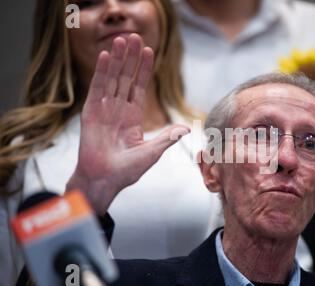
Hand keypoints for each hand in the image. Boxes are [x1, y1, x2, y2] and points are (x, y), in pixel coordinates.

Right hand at [66, 34, 189, 214]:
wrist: (105, 181)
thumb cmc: (127, 171)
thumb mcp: (152, 152)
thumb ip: (167, 138)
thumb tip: (186, 128)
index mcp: (132, 117)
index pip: (139, 87)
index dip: (144, 70)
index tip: (150, 51)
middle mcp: (118, 110)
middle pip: (125, 78)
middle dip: (131, 58)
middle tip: (135, 37)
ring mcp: (104, 110)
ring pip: (112, 79)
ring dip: (117, 59)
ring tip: (122, 40)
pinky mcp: (91, 113)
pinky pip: (97, 89)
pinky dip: (101, 73)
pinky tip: (107, 57)